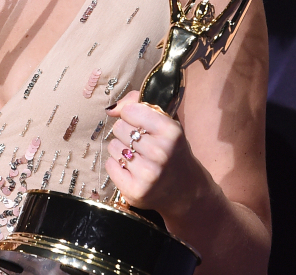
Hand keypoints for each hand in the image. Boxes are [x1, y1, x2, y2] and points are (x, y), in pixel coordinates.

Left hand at [103, 91, 214, 218]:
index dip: (132, 115)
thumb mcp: (166, 122)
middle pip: (119, 128)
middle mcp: (160, 153)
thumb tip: (111, 109)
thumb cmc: (172, 150)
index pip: (130, 111)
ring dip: (121, 149)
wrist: (185, 189)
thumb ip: (138, 104)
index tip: (141, 123)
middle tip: (141, 143)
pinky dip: (117, 165)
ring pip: (112, 146)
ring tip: (138, 156)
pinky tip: (132, 170)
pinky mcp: (136, 191)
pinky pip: (110, 165)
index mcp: (170, 131)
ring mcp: (148, 174)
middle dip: (126, 132)